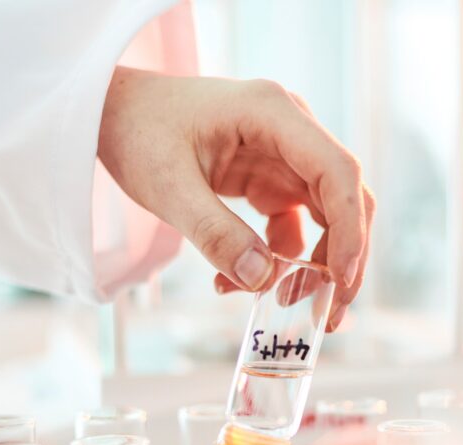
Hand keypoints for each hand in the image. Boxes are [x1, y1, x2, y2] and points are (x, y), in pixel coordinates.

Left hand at [97, 68, 373, 330]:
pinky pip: (295, 225)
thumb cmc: (137, 132)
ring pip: (327, 216)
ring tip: (289, 305)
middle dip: (343, 258)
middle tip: (332, 313)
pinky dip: (280, 259)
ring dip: (317, 265)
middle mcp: (291, 129)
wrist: (112, 114)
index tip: (342, 279)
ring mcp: (284, 155)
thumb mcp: (167, 187)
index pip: (336, 172)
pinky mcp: (271, 178)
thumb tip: (262, 281)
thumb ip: (214, 233)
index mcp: (273, 114)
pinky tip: (241, 282)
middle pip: (344, 198)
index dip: (350, 228)